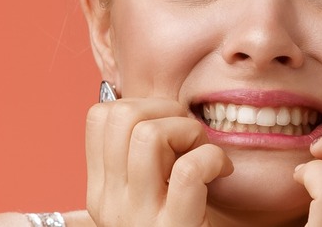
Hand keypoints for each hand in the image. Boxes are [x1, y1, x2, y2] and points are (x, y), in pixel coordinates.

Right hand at [85, 98, 232, 225]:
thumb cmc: (186, 224)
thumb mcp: (152, 191)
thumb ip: (146, 158)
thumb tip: (158, 108)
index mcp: (102, 189)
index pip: (99, 116)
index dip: (142, 105)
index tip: (169, 126)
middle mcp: (110, 203)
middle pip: (121, 116)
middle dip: (165, 111)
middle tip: (189, 137)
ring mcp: (138, 217)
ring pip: (149, 135)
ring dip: (189, 132)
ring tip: (204, 153)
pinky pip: (190, 170)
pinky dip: (213, 158)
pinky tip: (222, 172)